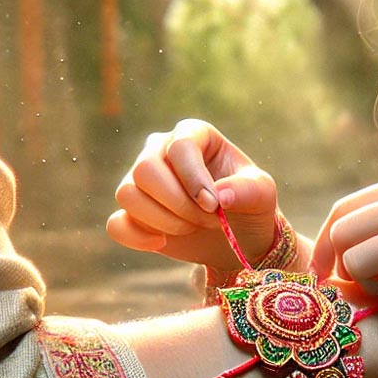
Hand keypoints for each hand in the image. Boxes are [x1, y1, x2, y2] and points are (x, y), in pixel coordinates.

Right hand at [106, 120, 278, 269]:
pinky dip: (137, 238)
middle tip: (208, 220)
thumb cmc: (248, 203)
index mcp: (194, 134)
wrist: (236, 235)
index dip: (194, 179)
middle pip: (145, 169)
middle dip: (179, 203)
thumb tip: (220, 197)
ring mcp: (141, 180)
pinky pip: (116, 223)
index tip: (214, 205)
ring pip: (128, 194)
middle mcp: (161, 150)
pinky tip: (162, 244)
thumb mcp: (262, 194)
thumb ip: (247, 190)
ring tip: (192, 228)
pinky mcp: (131, 212)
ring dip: (163, 221)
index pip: (180, 146)